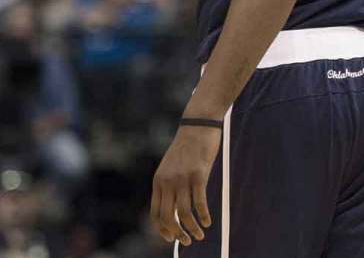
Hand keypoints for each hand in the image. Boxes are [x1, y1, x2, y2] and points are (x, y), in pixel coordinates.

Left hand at [151, 124, 220, 245]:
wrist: (198, 124)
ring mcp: (182, 179)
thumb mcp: (172, 166)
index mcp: (159, 181)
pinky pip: (199, 203)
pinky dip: (204, 216)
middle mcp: (167, 182)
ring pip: (184, 213)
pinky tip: (208, 222)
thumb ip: (170, 184)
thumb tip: (175, 206)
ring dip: (192, 229)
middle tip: (187, 241)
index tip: (171, 238)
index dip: (162, 230)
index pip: (155, 213)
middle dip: (177, 233)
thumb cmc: (188, 146)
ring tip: (200, 235)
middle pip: (168, 217)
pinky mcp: (198, 175)